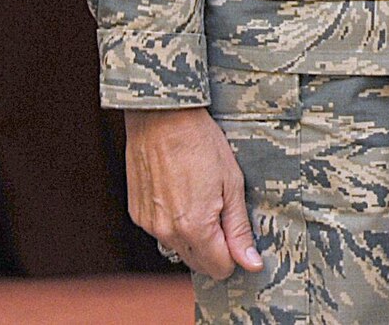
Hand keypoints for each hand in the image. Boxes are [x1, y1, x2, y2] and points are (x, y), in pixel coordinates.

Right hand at [123, 107, 262, 279]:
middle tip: (224, 212)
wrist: (162, 119)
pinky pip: (161, 231)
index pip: (219, 268)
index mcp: (195, 227)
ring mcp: (149, 224)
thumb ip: (239, 228)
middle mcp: (167, 233)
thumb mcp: (232, 183)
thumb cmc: (202, 144)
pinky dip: (174, 222)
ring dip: (194, 235)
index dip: (235, 254)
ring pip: (178, 247)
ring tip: (202, 196)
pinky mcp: (137, 213)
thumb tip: (251, 263)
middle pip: (197, 262)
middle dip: (215, 248)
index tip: (240, 234)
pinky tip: (182, 193)